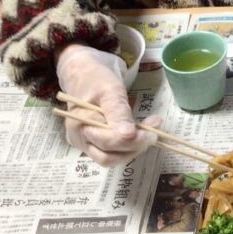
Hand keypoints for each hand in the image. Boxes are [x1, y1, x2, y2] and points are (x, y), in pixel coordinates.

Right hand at [56, 44, 160, 165]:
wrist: (83, 75)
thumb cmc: (97, 79)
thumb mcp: (111, 90)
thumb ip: (118, 112)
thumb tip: (128, 135)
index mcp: (80, 122)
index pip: (109, 142)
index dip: (133, 141)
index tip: (153, 130)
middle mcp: (79, 138)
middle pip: (108, 157)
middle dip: (134, 148)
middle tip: (154, 132)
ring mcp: (83, 143)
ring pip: (110, 159)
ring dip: (133, 150)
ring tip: (149, 132)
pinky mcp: (90, 144)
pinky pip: (110, 152)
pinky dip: (127, 147)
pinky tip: (139, 134)